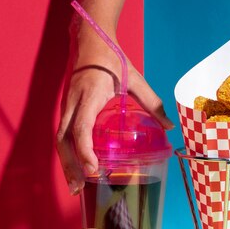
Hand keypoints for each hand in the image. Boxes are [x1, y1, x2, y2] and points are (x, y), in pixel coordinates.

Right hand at [56, 39, 173, 195]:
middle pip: (64, 140)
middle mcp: (72, 103)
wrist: (89, 40)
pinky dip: (67, 153)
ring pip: (60, 139)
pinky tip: (76, 168)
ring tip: (75, 186)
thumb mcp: (134, 78)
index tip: (93, 168)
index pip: (81, 127)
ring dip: (66, 163)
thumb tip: (169, 126)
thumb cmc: (111, 59)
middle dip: (70, 165)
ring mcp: (66, 106)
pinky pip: (63, 134)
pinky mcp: (66, 108)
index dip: (84, 150)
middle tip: (79, 188)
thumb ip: (152, 102)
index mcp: (89, 95)